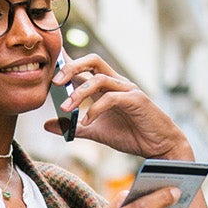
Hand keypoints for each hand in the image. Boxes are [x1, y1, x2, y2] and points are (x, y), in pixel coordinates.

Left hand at [44, 53, 194, 160]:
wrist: (159, 146)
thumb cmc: (130, 134)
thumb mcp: (95, 131)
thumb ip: (73, 127)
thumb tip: (47, 125)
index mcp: (107, 86)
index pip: (85, 67)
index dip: (67, 62)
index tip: (50, 64)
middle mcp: (116, 83)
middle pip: (92, 61)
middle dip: (71, 67)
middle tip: (54, 82)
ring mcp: (127, 89)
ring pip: (100, 78)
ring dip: (79, 93)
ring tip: (66, 108)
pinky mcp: (136, 100)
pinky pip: (111, 98)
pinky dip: (96, 109)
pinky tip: (88, 122)